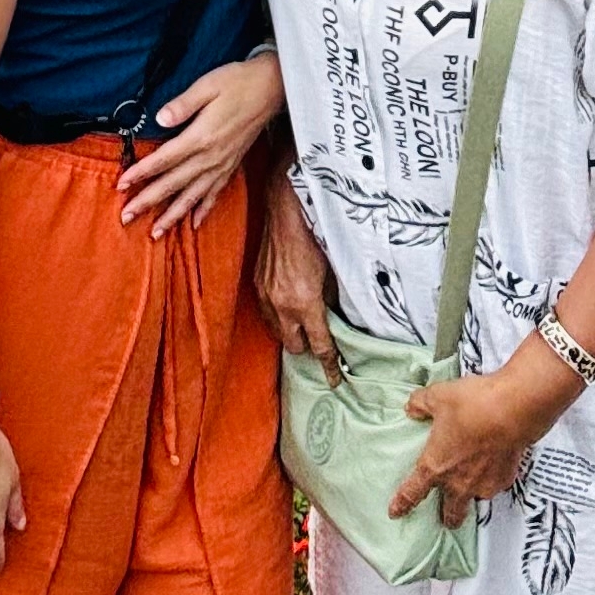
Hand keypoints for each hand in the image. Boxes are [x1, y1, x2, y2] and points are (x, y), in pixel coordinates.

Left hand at [119, 52, 285, 234]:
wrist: (272, 88)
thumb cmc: (238, 82)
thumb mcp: (207, 85)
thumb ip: (182, 105)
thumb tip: (159, 119)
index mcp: (201, 137)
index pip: (164, 160)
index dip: (140, 173)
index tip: (121, 185)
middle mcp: (210, 157)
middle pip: (173, 184)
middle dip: (148, 202)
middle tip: (126, 217)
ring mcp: (222, 165)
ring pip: (192, 197)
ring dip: (172, 216)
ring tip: (155, 233)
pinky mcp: (231, 166)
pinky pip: (215, 194)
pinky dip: (203, 211)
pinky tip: (194, 224)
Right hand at [253, 167, 341, 380]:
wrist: (285, 215)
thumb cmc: (315, 240)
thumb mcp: (333, 274)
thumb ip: (333, 300)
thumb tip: (337, 317)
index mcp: (306, 305)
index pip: (321, 346)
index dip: (329, 367)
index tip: (335, 380)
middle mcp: (283, 307)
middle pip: (295, 348)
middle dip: (307, 346)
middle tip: (316, 335)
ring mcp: (266, 298)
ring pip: (278, 333)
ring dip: (290, 332)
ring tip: (300, 319)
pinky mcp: (257, 287)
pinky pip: (267, 315)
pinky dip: (277, 317)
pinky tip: (285, 305)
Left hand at [386, 355, 568, 528]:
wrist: (513, 408)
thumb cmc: (474, 405)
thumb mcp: (439, 397)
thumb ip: (421, 404)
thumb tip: (413, 407)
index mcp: (436, 466)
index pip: (413, 492)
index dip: (402, 503)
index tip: (396, 511)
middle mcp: (459, 482)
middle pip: (451, 512)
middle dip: (448, 517)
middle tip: (447, 517)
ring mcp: (484, 483)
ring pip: (476, 498)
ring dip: (473, 493)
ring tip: (475, 481)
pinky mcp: (506, 478)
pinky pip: (497, 484)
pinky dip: (494, 477)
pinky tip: (495, 462)